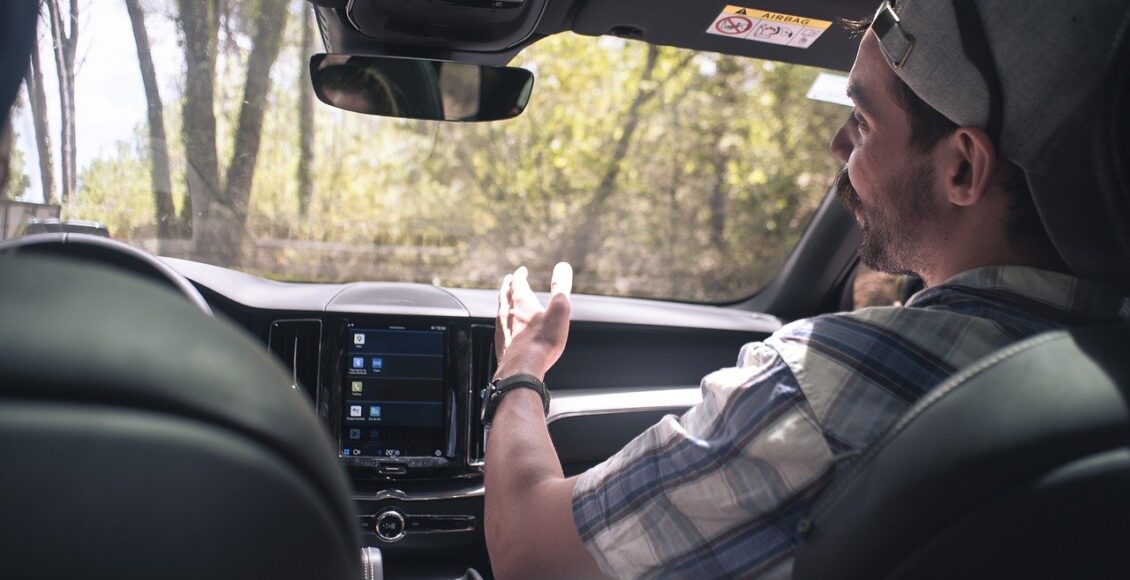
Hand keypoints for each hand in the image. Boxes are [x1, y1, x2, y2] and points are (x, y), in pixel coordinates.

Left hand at [494, 263, 571, 380]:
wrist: (522, 370)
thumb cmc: (542, 341)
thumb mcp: (559, 309)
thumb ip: (561, 286)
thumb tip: (563, 266)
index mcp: (521, 302)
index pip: (517, 283)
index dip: (520, 275)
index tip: (521, 271)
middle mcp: (508, 314)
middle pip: (505, 295)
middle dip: (508, 286)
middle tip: (509, 280)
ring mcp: (502, 331)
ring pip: (500, 311)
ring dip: (503, 303)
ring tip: (505, 301)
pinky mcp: (501, 346)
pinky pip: (500, 329)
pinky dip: (503, 323)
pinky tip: (505, 329)